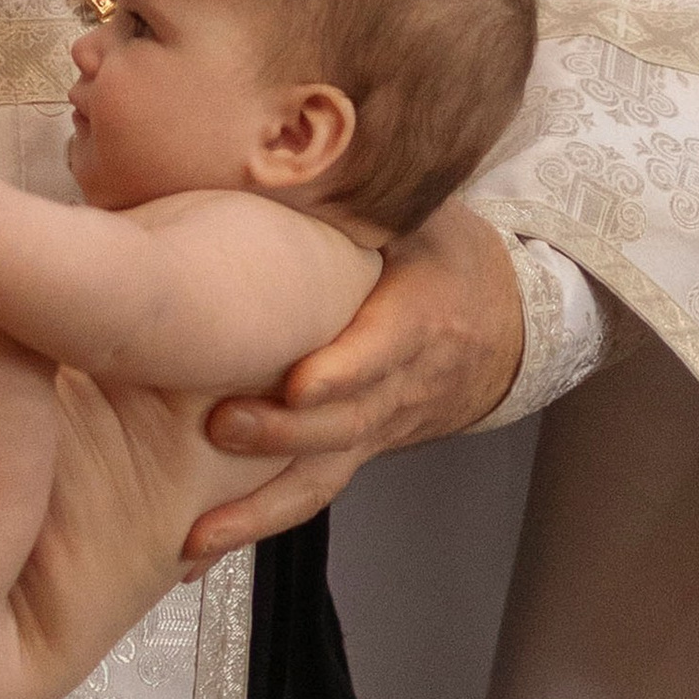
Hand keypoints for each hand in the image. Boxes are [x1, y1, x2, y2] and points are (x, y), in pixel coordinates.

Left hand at [180, 202, 524, 564]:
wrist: (502, 326)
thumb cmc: (444, 256)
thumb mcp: (423, 217)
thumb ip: (368, 200)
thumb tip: (305, 148)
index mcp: (418, 319)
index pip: (384, 350)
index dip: (345, 370)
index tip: (300, 382)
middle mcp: (399, 386)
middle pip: (346, 423)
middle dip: (285, 433)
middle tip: (222, 427)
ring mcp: (374, 429)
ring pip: (323, 476)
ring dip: (258, 509)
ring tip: (197, 536)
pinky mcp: (351, 453)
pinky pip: (308, 493)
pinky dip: (255, 523)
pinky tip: (196, 549)